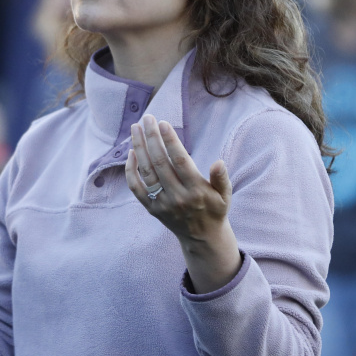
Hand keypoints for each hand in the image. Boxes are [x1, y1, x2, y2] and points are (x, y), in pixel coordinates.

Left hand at [126, 114, 240, 292]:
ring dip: (138, 148)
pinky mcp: (152, 208)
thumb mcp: (225, 195)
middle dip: (151, 137)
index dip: (170, 141)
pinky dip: (130, 170)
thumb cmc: (215, 209)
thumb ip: (222, 178)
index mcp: (197, 191)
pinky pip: (136, 188)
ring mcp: (162, 204)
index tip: (163, 123)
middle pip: (160, 162)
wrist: (202, 237)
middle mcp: (178, 197)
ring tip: (135, 128)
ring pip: (146, 172)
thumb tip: (218, 163)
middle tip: (147, 118)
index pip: (180, 161)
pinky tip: (130, 152)